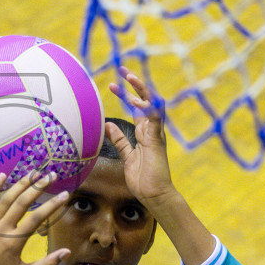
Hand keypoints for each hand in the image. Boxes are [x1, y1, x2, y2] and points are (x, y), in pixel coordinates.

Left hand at [0, 173, 69, 264]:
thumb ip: (47, 264)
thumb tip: (67, 252)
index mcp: (14, 243)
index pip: (37, 218)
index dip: (52, 205)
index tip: (65, 194)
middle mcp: (1, 231)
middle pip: (22, 203)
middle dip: (38, 187)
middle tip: (51, 175)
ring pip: (5, 199)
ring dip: (19, 184)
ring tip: (33, 173)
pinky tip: (3, 175)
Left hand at [106, 68, 179, 207]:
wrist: (154, 194)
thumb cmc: (143, 179)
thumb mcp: (127, 156)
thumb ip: (119, 140)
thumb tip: (108, 124)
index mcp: (144, 133)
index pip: (135, 108)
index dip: (125, 95)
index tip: (112, 85)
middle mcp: (151, 130)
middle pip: (144, 101)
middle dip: (134, 85)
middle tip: (123, 70)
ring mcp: (155, 134)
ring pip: (151, 105)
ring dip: (141, 90)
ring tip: (130, 77)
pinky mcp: (156, 140)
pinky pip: (155, 119)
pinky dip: (149, 107)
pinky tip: (140, 97)